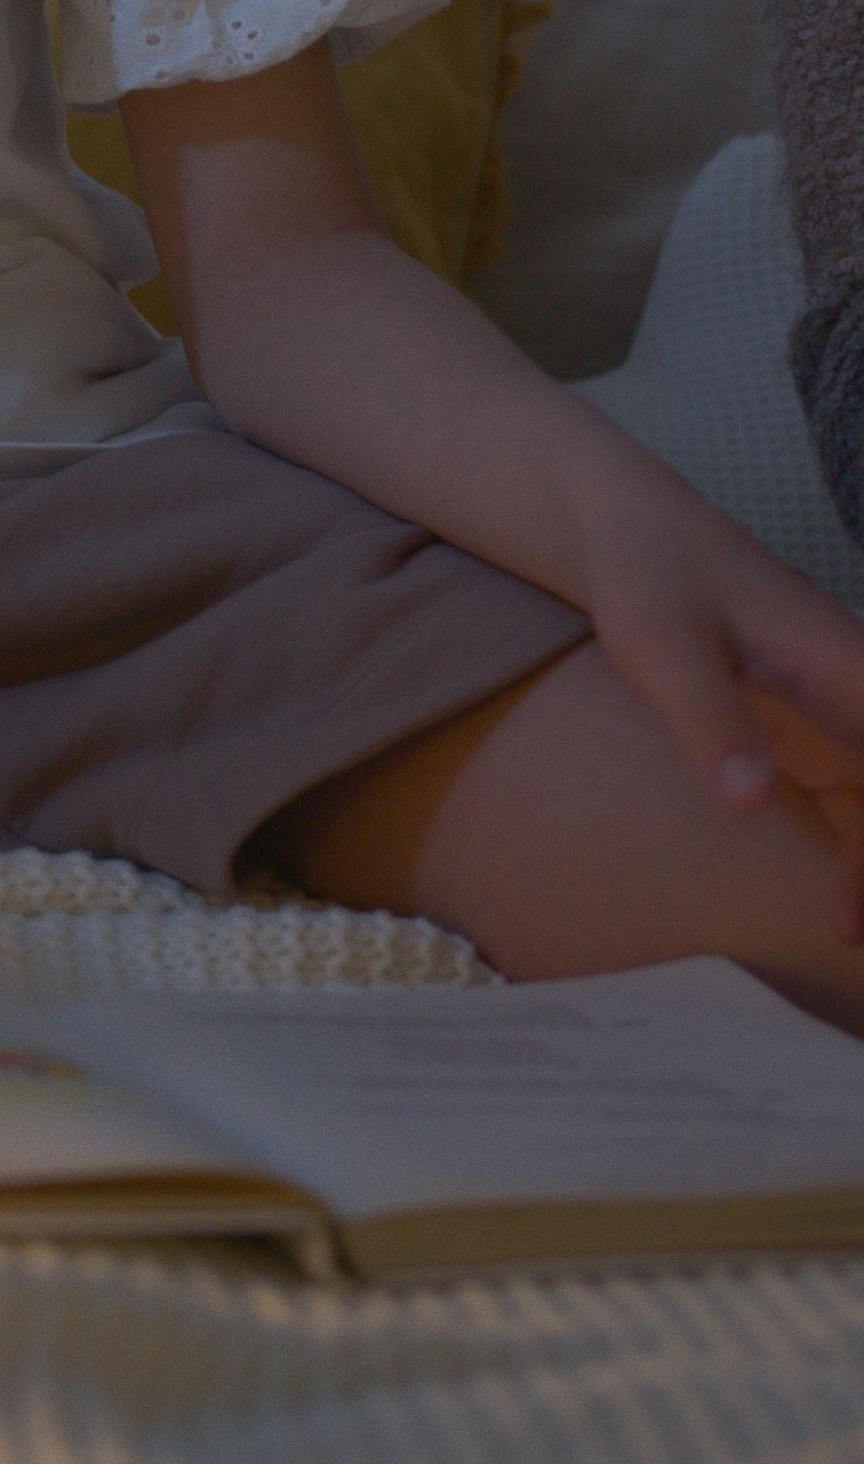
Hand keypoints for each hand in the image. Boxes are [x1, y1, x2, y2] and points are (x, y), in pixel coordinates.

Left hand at [579, 473, 863, 935]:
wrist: (623, 528)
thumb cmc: (647, 573)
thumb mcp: (663, 645)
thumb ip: (709, 719)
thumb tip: (750, 803)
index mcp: (849, 665)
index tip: (863, 901)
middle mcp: (859, 691)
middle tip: (854, 930)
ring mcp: (841, 714)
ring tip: (849, 935)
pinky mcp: (812, 734)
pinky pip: (858, 804)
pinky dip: (858, 854)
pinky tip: (842, 911)